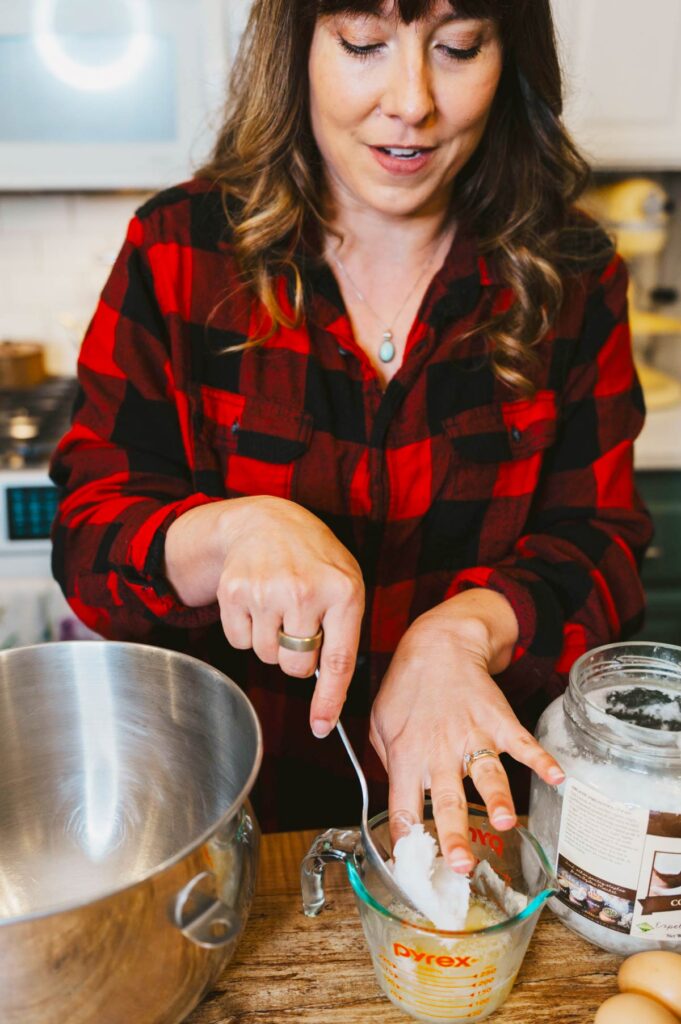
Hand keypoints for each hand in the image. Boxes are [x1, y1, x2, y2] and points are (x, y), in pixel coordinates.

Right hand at [165, 496, 363, 735]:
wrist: (267, 521)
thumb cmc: (314, 560)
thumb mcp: (345, 584)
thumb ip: (344, 633)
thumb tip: (329, 694)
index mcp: (343, 592)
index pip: (337, 660)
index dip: (328, 699)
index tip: (320, 727)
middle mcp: (304, 591)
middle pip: (295, 666)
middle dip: (296, 656)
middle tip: (298, 625)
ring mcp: (266, 590)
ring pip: (265, 656)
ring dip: (270, 642)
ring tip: (278, 606)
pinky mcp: (234, 591)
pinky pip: (239, 642)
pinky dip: (247, 630)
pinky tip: (257, 602)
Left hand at [369, 590, 564, 872]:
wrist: (438, 644)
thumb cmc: (407, 687)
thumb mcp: (381, 724)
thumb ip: (389, 763)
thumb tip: (402, 797)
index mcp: (406, 755)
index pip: (403, 805)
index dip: (407, 837)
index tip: (413, 867)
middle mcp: (439, 750)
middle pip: (447, 799)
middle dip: (456, 834)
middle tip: (462, 864)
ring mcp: (472, 734)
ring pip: (486, 772)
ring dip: (498, 797)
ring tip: (508, 822)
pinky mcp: (499, 720)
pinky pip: (523, 742)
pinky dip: (542, 759)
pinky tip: (557, 777)